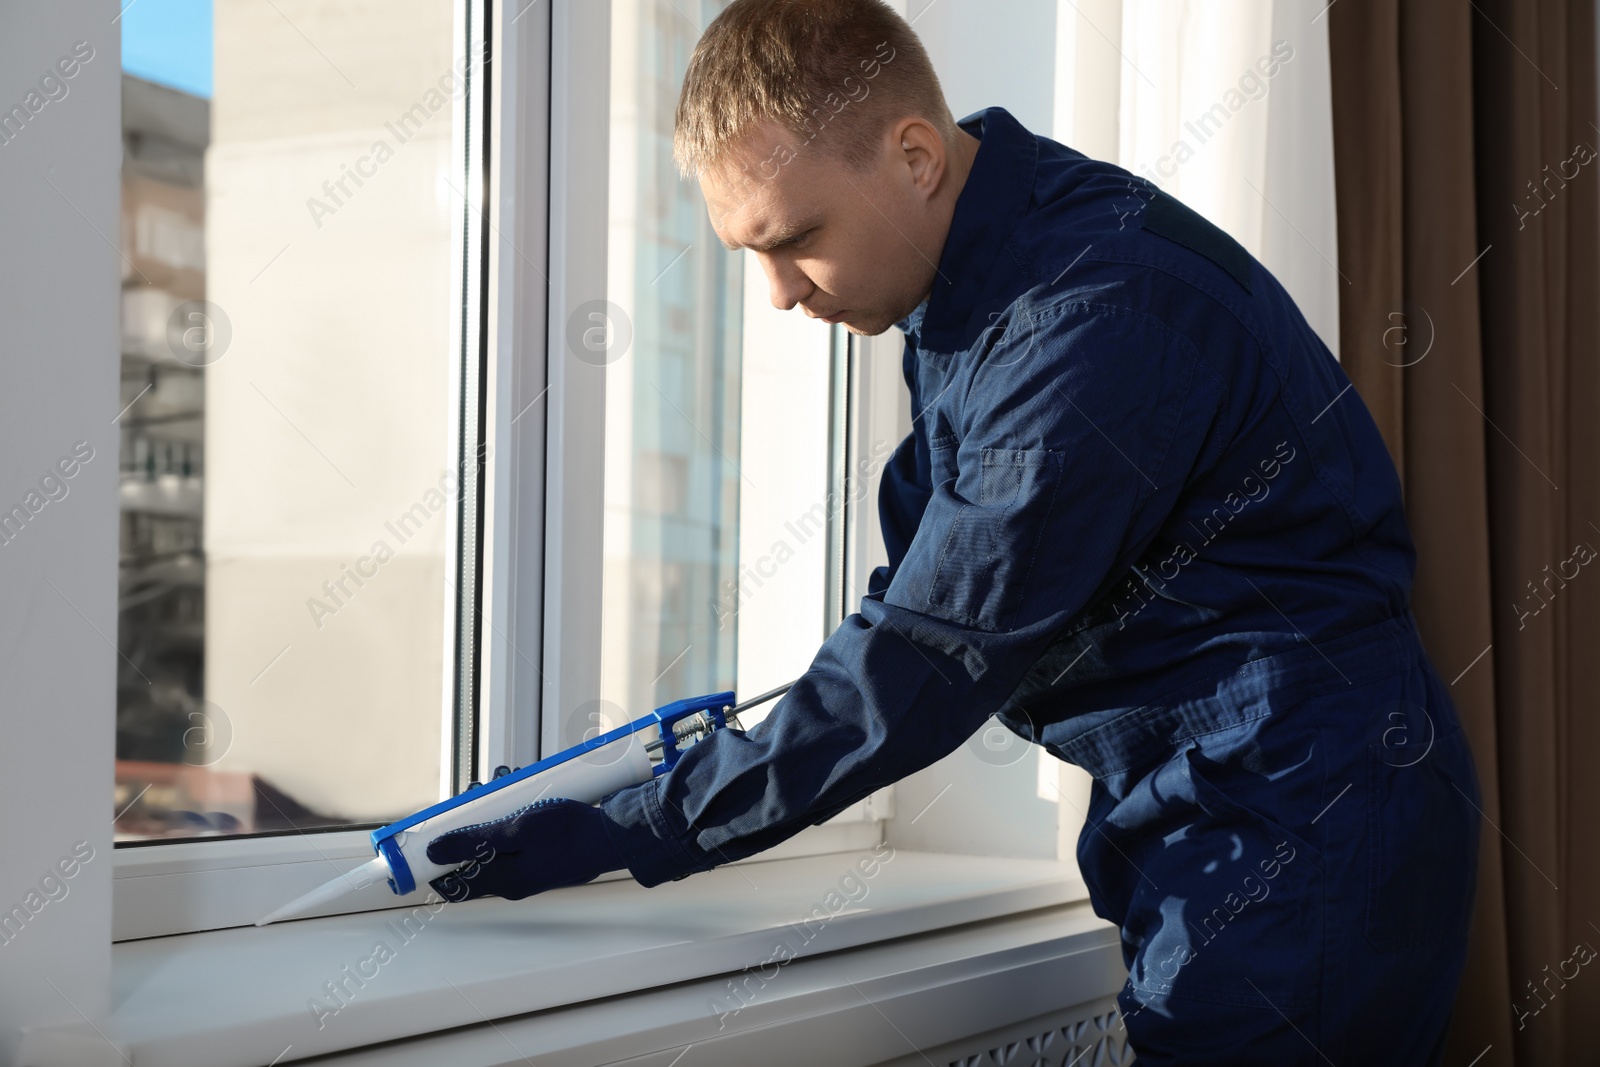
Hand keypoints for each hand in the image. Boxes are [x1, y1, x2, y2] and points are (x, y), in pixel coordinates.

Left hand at [425, 797, 627, 901]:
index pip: (453, 882)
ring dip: (491, 817)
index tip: (428, 836)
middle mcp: (513, 881)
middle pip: (472, 858)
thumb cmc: (569, 833)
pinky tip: (520, 797)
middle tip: (473, 796)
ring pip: (494, 845)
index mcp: (503, 881)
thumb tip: (435, 852)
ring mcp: (529, 870)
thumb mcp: (516, 830)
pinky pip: (514, 842)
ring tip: (500, 786)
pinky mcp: (542, 858)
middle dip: (468, 826)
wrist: (612, 837)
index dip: (435, 861)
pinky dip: (511, 818)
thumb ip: (474, 843)